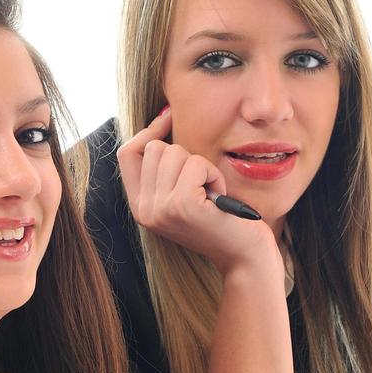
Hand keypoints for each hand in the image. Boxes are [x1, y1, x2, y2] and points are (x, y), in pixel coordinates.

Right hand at [116, 108, 279, 274]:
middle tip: (202, 184)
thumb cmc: (222, 219)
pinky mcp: (182, 206)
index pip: (127, 153)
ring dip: (201, 166)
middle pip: (154, 148)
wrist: (244, 257)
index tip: (170, 118)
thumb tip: (164, 115)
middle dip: (185, 156)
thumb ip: (167, 168)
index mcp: (140, 207)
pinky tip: (219, 197)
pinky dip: (212, 174)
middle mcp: (144, 210)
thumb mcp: (184, 193)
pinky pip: (195, 163)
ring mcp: (161, 209)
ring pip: (175, 152)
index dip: (148, 131)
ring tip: (211, 193)